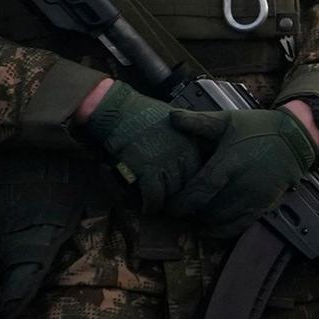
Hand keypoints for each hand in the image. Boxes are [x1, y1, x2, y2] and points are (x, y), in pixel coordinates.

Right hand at [75, 81, 207, 213]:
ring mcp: (166, 162)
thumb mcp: (173, 124)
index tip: (182, 188)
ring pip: (173, 193)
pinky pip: (154, 196)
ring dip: (166, 202)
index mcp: (190, 143)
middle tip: (173, 203)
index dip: (189, 182)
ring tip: (161, 208)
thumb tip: (186, 156)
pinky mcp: (147, 169)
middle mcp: (183, 153)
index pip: (199, 171)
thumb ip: (182, 140)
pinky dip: (150, 205)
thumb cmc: (142, 114)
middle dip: (179, 193)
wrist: (119, 110)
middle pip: (188, 184)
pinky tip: (147, 208)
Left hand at [168, 107, 315, 236]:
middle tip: (178, 210)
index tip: (169, 207)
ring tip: (193, 215)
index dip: (181, 203)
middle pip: (207, 209)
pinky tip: (209, 228)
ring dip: (204, 221)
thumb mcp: (229, 120)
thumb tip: (172, 117)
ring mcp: (254, 197)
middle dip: (190, 213)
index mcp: (229, 163)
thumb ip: (199, 121)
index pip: (199, 191)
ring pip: (221, 220)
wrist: (296, 137)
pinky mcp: (263, 205)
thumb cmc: (259, 127)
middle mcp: (241, 184)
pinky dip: (221, 231)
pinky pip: (238, 226)